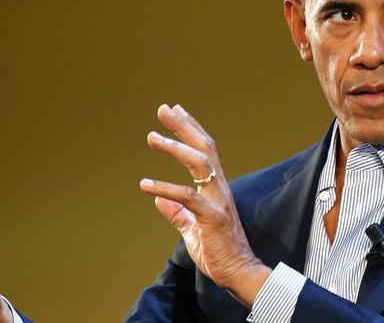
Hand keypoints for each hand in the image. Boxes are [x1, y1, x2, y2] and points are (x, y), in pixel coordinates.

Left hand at [139, 104, 271, 306]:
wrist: (239, 274)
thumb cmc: (219, 252)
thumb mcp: (192, 229)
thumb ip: (178, 213)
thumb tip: (159, 198)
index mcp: (215, 189)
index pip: (204, 151)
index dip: (190, 129)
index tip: (176, 111)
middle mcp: (219, 189)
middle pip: (204, 148)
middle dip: (184, 126)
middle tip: (164, 109)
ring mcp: (218, 201)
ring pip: (199, 163)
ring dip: (175, 147)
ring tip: (152, 137)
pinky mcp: (213, 218)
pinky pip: (188, 197)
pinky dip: (165, 188)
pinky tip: (145, 184)